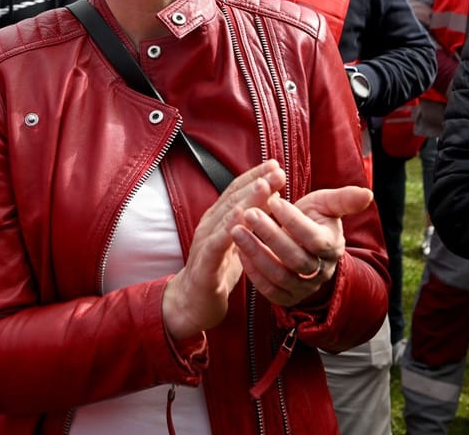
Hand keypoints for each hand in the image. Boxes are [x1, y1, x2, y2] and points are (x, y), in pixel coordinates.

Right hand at [162, 160, 284, 340]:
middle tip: (277, 170)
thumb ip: (251, 221)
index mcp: (218, 219)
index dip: (256, 176)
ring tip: (264, 186)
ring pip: (227, 216)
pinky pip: (218, 243)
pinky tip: (244, 218)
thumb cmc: (218, 270)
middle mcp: (210, 225)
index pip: (237, 191)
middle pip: (234, 198)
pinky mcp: (205, 263)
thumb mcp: (238, 241)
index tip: (276, 165)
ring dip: (246, 199)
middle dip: (256, 181)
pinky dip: (231, 228)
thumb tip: (273, 199)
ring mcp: (205, 242)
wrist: (192, 303)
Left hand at [231, 184, 373, 307]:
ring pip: (279, 275)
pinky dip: (252, 271)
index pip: (313, 238)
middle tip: (249, 213)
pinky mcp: (286, 297)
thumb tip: (368, 194)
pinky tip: (238, 250)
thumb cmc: (314, 220)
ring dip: (255, 252)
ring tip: (236, 230)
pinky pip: (268, 289)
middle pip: (295, 258)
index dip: (293, 221)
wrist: (304, 246)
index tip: (273, 200)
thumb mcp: (326, 205)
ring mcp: (303, 287)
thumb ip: (344, 199)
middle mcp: (320, 271)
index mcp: (331, 247)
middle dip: (270, 235)